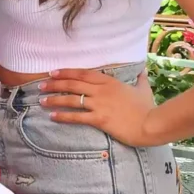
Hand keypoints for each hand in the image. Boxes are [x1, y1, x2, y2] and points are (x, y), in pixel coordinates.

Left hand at [39, 69, 156, 146]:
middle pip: (72, 85)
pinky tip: (53, 116)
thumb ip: (140, 78)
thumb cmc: (148, 107)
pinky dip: (63, 116)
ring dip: (55, 99)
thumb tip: (142, 69)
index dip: (66, 72)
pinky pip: (77, 117)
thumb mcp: (143, 88)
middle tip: (41, 85)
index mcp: (109, 82)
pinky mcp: (100, 119)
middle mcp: (101, 91)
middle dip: (54, 84)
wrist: (152, 124)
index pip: (82, 74)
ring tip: (42, 101)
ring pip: (71, 99)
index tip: (53, 72)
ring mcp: (100, 105)